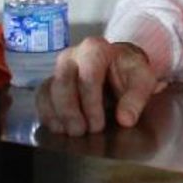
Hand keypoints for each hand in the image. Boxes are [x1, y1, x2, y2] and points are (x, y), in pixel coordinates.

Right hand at [35, 38, 161, 135]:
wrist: (118, 69)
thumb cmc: (128, 72)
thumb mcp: (142, 80)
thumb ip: (137, 97)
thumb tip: (125, 119)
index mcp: (95, 49)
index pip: (88, 76)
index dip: (91, 104)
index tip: (98, 125)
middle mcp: (71, 56)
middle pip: (63, 84)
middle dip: (70, 112)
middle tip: (81, 132)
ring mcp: (57, 69)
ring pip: (48, 92)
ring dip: (58, 116)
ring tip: (71, 133)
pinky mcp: (49, 82)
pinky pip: (40, 98)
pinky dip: (47, 115)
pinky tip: (60, 129)